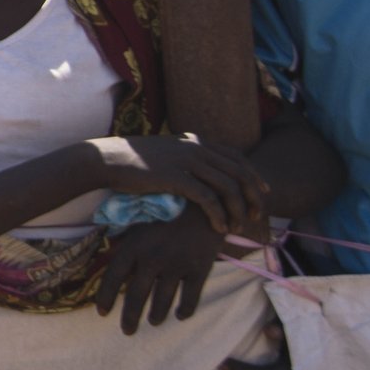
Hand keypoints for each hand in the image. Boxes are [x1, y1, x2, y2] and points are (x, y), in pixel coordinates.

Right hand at [89, 135, 266, 234]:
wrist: (107, 160)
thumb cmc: (132, 161)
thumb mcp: (165, 152)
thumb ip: (185, 156)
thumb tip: (199, 170)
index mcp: (194, 141)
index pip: (236, 157)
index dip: (253, 175)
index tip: (263, 192)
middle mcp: (195, 148)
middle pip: (239, 172)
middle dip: (253, 196)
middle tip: (257, 215)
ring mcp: (186, 161)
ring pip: (228, 187)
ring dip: (237, 209)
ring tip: (237, 226)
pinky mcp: (176, 177)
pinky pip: (208, 199)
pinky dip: (218, 215)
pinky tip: (219, 228)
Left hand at [94, 210, 226, 334]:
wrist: (202, 205)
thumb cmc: (166, 214)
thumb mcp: (140, 224)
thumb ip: (124, 242)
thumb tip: (105, 258)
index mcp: (134, 246)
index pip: (113, 277)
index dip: (105, 297)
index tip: (102, 313)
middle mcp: (153, 258)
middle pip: (136, 296)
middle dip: (129, 317)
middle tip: (126, 331)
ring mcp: (177, 265)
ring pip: (162, 301)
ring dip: (156, 315)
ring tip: (153, 322)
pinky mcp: (200, 269)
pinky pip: (190, 298)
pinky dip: (185, 309)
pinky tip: (180, 315)